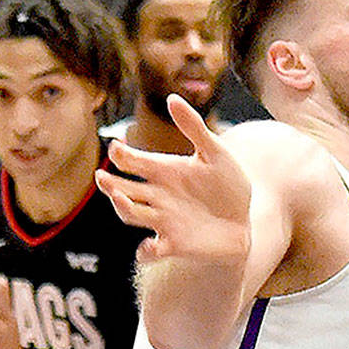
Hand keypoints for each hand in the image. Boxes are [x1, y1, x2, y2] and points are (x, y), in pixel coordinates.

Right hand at [96, 94, 251, 265]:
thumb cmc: (228, 186)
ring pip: (131, 214)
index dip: (122, 154)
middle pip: (123, 188)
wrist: (245, 221)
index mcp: (164, 171)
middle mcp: (157, 196)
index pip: (132, 161)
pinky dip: (147, 250)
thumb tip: (172, 98)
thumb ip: (194, 128)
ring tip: (119, 198)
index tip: (117, 146)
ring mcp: (164, 220)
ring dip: (122, 207)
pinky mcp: (175, 244)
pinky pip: (152, 250)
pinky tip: (150, 245)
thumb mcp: (215, 153)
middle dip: (111, 183)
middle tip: (103, 176)